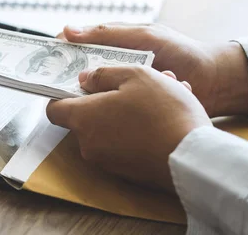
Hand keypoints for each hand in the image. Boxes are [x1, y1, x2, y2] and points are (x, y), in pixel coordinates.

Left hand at [46, 66, 211, 192]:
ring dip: (127, 111)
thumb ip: (104, 74)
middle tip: (135, 84)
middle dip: (107, 98)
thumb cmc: (163, 111)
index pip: (54, 109)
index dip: (64, 93)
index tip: (80, 84)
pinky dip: (137, 130)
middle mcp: (89, 144)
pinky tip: (165, 117)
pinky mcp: (127, 173)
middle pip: (86, 117)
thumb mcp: (135, 76)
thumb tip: (84, 79)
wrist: (193, 158)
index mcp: (83, 118)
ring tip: (161, 95)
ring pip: (110, 128)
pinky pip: (125, 144)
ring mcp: (107, 161)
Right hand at [59, 24, 247, 117]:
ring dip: (108, 95)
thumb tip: (69, 30)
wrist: (216, 82)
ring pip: (99, 93)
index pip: (78, 46)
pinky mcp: (133, 107)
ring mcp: (123, 87)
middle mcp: (115, 66)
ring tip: (113, 97)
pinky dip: (125, 108)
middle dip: (77, 78)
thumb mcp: (144, 36)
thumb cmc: (181, 51)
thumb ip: (109, 33)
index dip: (61, 51)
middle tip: (69, 86)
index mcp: (115, 45)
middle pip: (83, 71)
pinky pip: (119, 108)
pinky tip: (133, 109)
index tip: (47, 58)